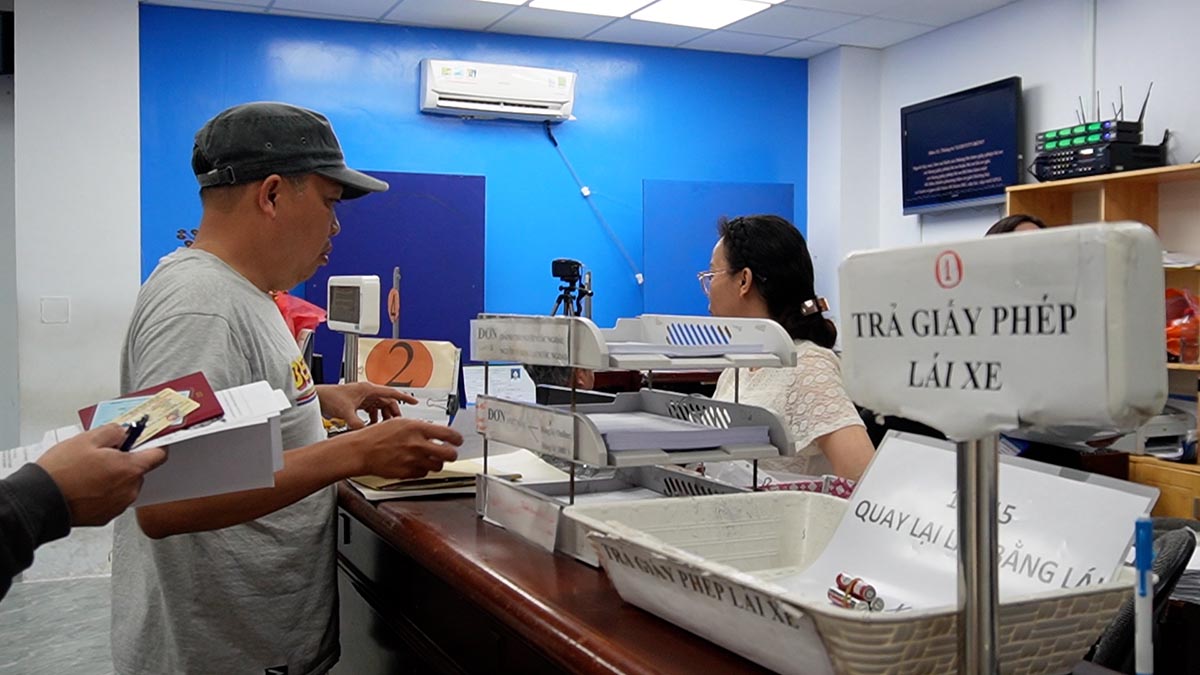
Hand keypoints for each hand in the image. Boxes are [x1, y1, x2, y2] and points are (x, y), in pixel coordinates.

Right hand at [36, 424, 168, 526]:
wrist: (40, 500)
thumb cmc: (61, 472)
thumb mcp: (87, 438)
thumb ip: (114, 431)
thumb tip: (124, 431)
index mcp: (130, 469)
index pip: (159, 455)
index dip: (153, 444)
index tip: (146, 439)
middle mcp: (129, 490)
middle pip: (138, 470)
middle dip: (124, 460)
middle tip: (102, 455)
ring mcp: (118, 505)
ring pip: (124, 485)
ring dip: (113, 477)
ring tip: (88, 472)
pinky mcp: (105, 516)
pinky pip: (112, 499)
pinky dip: (103, 492)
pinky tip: (85, 486)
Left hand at [317, 383, 417, 429]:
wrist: (317, 398)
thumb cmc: (329, 398)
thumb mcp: (346, 413)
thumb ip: (357, 424)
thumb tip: (366, 433)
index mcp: (368, 390)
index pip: (391, 393)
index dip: (405, 397)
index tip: (415, 402)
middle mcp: (367, 392)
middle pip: (387, 402)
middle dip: (393, 413)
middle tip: (397, 423)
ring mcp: (363, 397)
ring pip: (380, 407)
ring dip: (383, 417)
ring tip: (384, 427)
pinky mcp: (358, 403)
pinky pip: (372, 410)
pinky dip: (374, 418)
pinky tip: (372, 426)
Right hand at [354, 418, 461, 478]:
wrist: (361, 451)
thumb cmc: (377, 435)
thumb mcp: (401, 422)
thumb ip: (420, 427)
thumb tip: (436, 431)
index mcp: (417, 428)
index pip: (449, 435)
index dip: (458, 439)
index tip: (458, 440)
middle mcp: (417, 445)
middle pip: (449, 454)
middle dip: (452, 454)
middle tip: (449, 452)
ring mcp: (413, 460)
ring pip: (438, 466)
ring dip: (437, 463)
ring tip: (430, 458)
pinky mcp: (407, 473)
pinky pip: (424, 474)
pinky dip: (422, 470)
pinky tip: (416, 464)